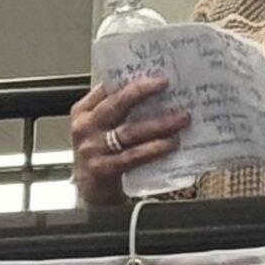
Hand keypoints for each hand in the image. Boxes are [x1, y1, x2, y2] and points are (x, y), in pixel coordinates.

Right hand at [69, 76, 189, 206]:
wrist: (91, 193)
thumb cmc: (100, 156)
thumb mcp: (100, 129)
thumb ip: (117, 111)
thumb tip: (153, 92)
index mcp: (83, 112)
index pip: (106, 88)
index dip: (130, 78)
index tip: (153, 72)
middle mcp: (85, 128)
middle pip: (116, 104)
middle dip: (142, 91)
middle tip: (165, 84)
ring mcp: (92, 149)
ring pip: (130, 131)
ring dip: (159, 123)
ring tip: (181, 118)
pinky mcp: (103, 169)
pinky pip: (133, 156)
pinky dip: (154, 149)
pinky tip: (170, 143)